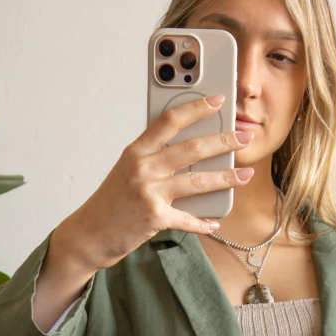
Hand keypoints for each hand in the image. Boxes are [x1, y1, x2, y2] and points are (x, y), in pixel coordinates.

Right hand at [57, 92, 254, 272]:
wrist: (89, 234)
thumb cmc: (110, 203)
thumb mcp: (126, 171)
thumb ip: (153, 158)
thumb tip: (189, 152)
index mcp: (136, 150)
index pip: (170, 120)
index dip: (197, 107)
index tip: (218, 101)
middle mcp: (143, 167)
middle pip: (192, 148)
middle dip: (224, 141)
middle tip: (244, 137)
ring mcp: (149, 192)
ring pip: (197, 180)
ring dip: (226, 178)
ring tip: (246, 175)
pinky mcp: (154, 217)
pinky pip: (188, 219)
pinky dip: (204, 223)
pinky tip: (215, 222)